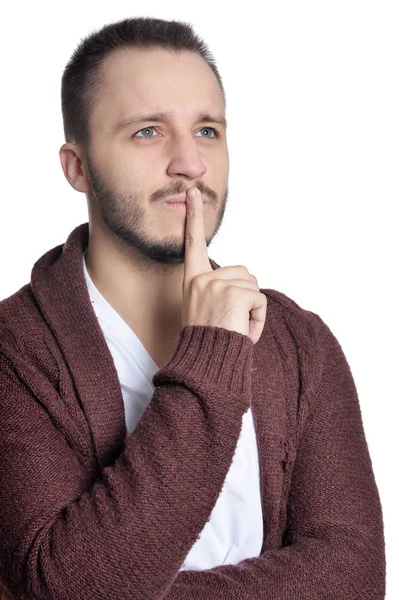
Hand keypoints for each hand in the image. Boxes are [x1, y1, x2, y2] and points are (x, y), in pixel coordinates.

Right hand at [182, 187, 266, 343]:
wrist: (206, 364)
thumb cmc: (209, 342)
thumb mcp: (206, 310)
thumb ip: (219, 290)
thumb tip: (245, 283)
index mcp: (193, 280)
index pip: (193, 244)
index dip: (193, 217)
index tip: (192, 193)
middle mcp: (202, 279)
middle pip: (243, 272)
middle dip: (246, 297)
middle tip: (231, 322)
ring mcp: (216, 285)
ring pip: (253, 286)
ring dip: (253, 310)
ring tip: (236, 328)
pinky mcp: (233, 294)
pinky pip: (260, 300)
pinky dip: (258, 319)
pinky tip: (243, 332)